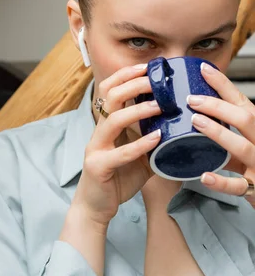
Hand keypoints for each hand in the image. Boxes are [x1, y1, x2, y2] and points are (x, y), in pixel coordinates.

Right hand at [72, 64, 161, 227]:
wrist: (97, 207)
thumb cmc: (118, 178)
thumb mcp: (138, 154)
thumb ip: (151, 139)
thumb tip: (179, 125)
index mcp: (108, 125)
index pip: (111, 90)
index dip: (126, 75)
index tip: (149, 67)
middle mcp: (99, 132)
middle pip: (110, 97)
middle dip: (133, 84)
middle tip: (156, 80)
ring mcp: (96, 148)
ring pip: (113, 120)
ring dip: (138, 110)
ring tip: (160, 106)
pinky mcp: (98, 167)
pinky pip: (120, 153)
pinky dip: (139, 144)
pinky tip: (156, 138)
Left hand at [187, 62, 254, 206]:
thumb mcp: (243, 146)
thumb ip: (225, 135)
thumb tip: (192, 116)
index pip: (242, 102)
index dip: (223, 85)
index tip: (203, 70)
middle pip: (245, 118)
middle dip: (218, 107)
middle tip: (191, 99)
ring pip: (242, 147)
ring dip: (218, 133)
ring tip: (196, 121)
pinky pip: (238, 186)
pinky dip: (221, 181)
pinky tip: (205, 176)